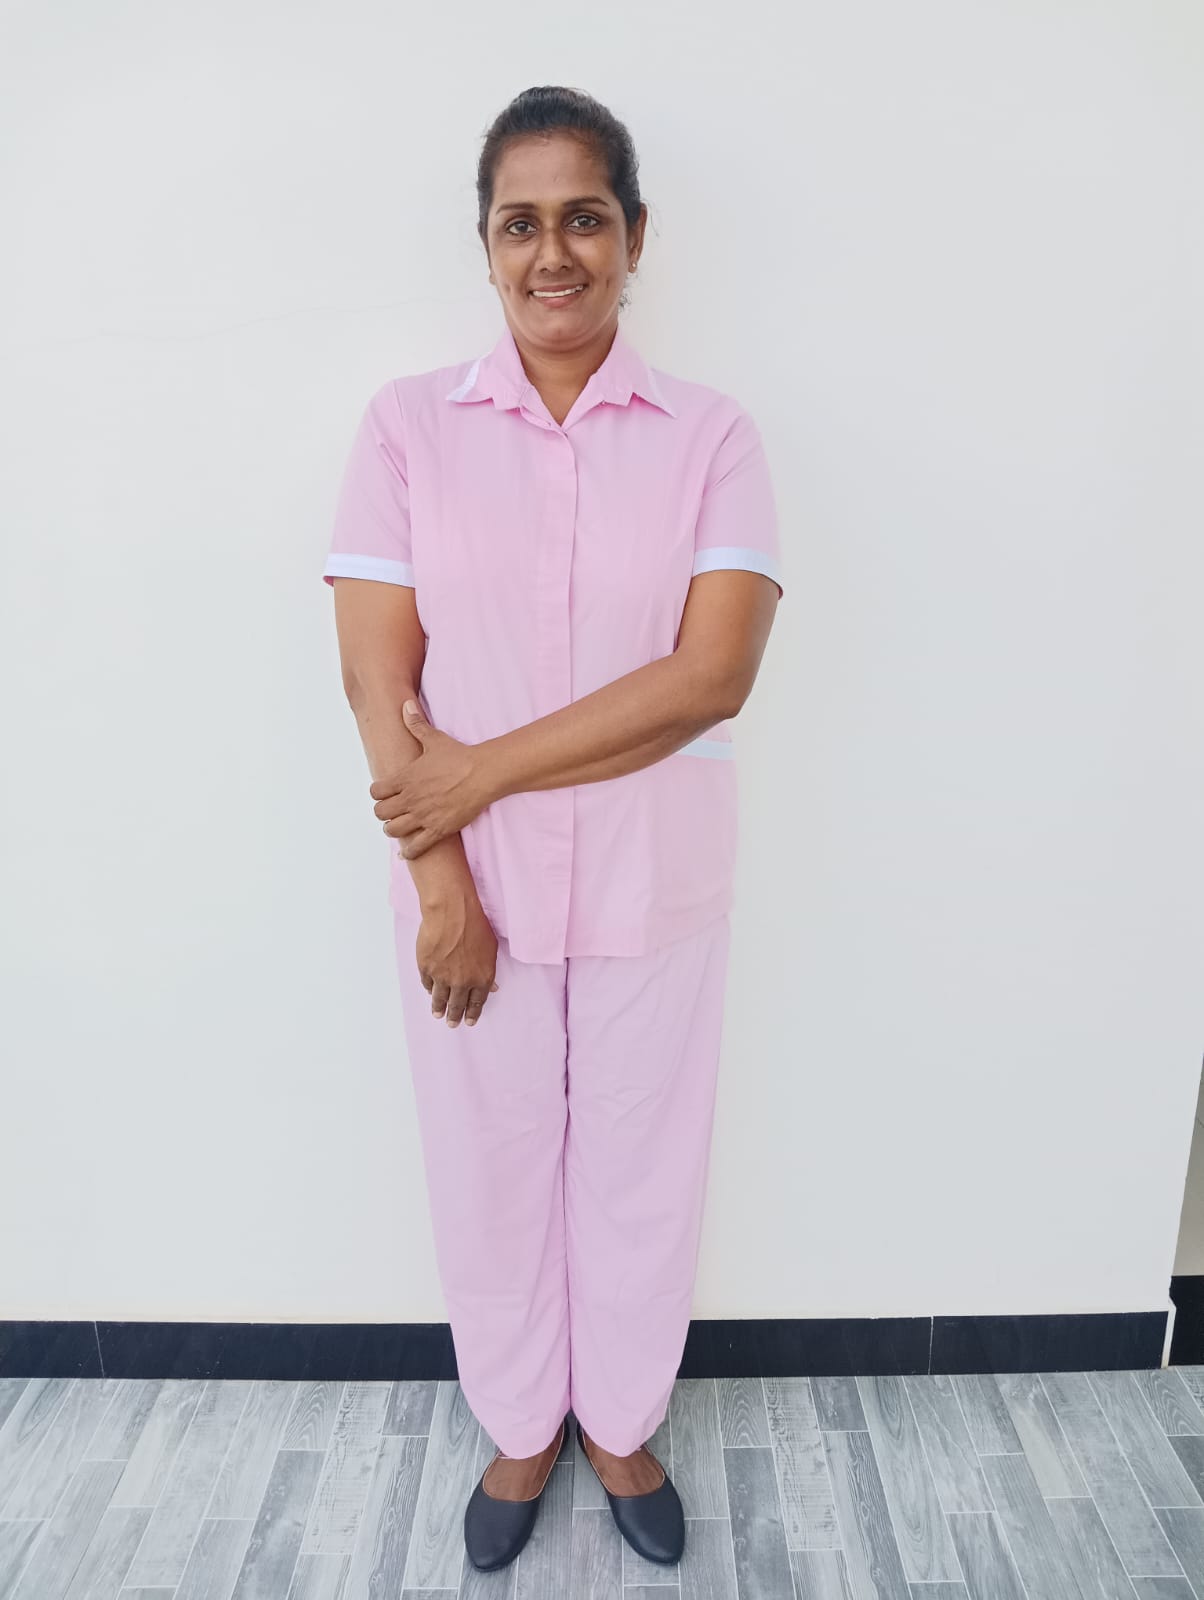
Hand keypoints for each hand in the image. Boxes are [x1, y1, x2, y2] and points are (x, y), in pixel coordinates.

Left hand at [371, 700, 494, 859]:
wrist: (483, 773)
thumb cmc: (459, 756)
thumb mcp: (434, 739)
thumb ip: (416, 724)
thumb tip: (406, 705)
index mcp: (405, 778)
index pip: (375, 792)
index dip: (377, 794)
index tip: (384, 794)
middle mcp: (410, 799)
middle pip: (380, 813)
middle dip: (383, 813)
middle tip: (392, 812)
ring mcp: (423, 816)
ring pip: (393, 830)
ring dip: (393, 830)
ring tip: (399, 827)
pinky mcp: (438, 829)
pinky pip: (416, 847)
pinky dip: (409, 852)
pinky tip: (407, 852)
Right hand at [416, 896, 500, 1027]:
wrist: (452, 913)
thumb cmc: (476, 925)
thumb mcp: (491, 949)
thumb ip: (490, 970)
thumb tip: (493, 987)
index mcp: (482, 978)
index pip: (477, 1003)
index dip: (472, 1013)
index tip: (469, 1021)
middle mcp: (462, 982)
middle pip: (457, 1005)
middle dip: (455, 1016)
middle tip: (452, 1024)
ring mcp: (442, 977)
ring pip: (440, 998)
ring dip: (439, 1008)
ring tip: (438, 1014)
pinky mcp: (426, 968)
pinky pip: (427, 983)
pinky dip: (429, 989)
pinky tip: (430, 992)